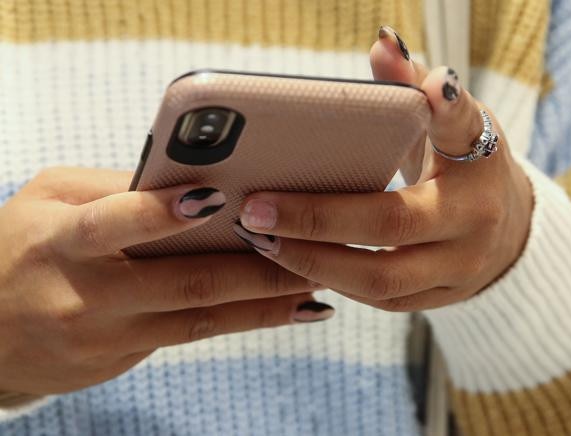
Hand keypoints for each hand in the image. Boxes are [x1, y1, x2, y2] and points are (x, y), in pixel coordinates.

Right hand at [0, 167, 331, 394]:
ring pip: (199, 320)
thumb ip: (113, 188)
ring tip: (313, 286)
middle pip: (182, 282)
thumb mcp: (48, 201)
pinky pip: (190, 338)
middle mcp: (84, 296)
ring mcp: (105, 338)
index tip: (218, 197)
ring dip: (262, 304)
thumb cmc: (18, 247)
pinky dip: (240, 322)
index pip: (114, 224)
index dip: (163, 213)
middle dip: (252, 267)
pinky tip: (282, 311)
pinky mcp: (121, 360)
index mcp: (59, 242)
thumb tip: (192, 179)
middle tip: (306, 249)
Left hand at [235, 26, 532, 311]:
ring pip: (379, 279)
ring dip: (312, 262)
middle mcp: (473, 222)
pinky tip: (292, 262)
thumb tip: (382, 45)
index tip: (431, 87)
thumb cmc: (466, 169)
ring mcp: (458, 270)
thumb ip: (414, 87)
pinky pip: (379, 301)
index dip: (448, 108)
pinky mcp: (439, 300)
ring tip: (260, 241)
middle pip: (391, 225)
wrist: (507, 231)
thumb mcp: (452, 124)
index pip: (463, 129)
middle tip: (255, 210)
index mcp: (480, 163)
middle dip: (315, 220)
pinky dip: (332, 282)